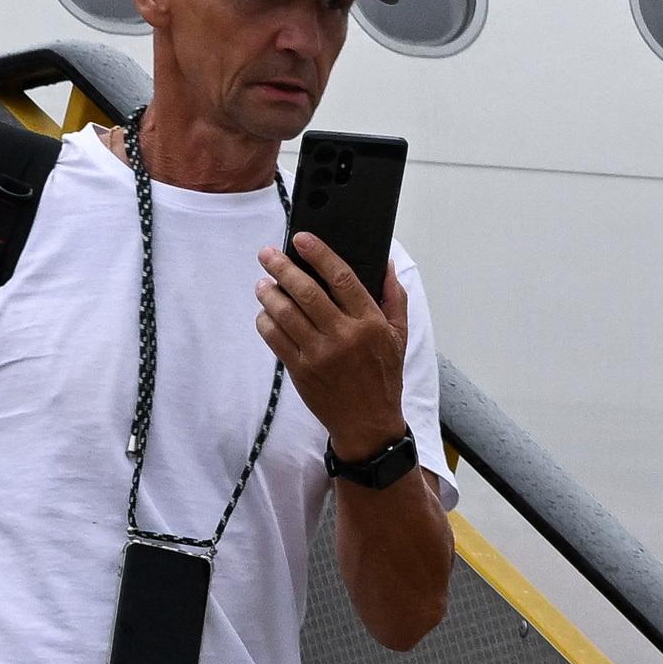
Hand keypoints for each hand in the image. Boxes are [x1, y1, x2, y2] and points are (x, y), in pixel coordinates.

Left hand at [255, 237, 408, 453]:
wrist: (368, 424)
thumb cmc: (384, 377)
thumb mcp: (399, 335)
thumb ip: (393, 297)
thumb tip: (385, 264)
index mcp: (369, 322)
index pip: (341, 278)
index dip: (318, 254)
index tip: (301, 239)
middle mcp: (344, 335)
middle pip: (306, 292)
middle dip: (282, 268)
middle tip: (267, 254)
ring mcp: (320, 354)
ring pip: (285, 314)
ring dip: (269, 294)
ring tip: (263, 283)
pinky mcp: (302, 371)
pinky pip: (275, 340)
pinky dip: (265, 322)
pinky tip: (265, 314)